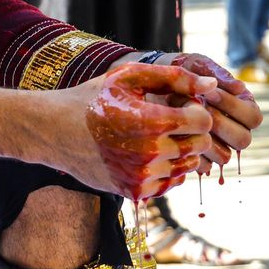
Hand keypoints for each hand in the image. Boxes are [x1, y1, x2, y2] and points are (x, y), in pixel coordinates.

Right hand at [66, 64, 216, 199]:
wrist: (55, 131)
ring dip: (182, 148)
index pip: (203, 121)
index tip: (181, 103)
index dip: (196, 108)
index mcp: (150, 122)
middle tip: (173, 118)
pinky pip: (172, 182)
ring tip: (160, 133)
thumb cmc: (94, 97)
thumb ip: (175, 77)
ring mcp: (141, 177)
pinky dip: (169, 167)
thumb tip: (212, 86)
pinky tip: (152, 151)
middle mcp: (149, 154)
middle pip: (200, 144)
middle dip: (193, 129)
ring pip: (188, 165)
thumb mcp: (130, 76)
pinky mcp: (135, 192)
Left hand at [168, 54, 261, 170]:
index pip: (254, 118)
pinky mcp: (200, 159)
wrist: (153, 83)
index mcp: (243, 108)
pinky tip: (175, 132)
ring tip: (183, 118)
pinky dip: (190, 150)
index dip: (234, 107)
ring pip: (224, 156)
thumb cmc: (182, 70)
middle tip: (197, 108)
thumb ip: (218, 75)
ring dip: (204, 137)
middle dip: (219, 123)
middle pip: (243, 140)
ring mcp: (219, 147)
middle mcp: (235, 130)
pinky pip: (203, 166)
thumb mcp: (198, 65)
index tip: (209, 92)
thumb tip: (240, 87)